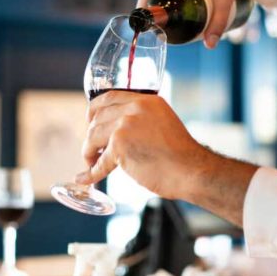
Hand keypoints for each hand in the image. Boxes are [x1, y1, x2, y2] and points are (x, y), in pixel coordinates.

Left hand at [78, 91, 205, 200]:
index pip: (109, 97)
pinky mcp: (120, 146)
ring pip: (93, 136)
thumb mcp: (162, 121)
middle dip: (91, 134)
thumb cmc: (180, 154)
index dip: (95, 110)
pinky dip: (90, 173)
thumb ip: (141, 118)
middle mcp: (134, 108)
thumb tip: (117, 127)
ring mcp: (125, 126)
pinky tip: (84, 178)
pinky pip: (99, 162)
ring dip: (89, 152)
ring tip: (91, 163)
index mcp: (145, 100)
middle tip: (92, 148)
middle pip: (98, 117)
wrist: (191, 170)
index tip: (90, 121)